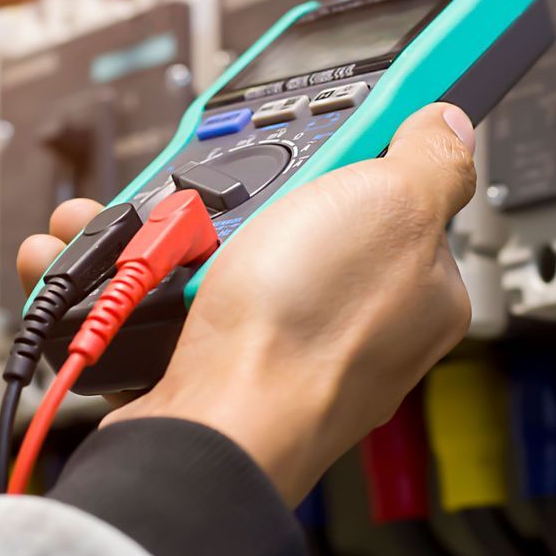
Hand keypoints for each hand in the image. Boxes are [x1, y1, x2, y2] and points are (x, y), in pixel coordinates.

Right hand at [16, 104, 477, 504]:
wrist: (209, 429)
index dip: (348, 150)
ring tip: (125, 222)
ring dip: (158, 228)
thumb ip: (430, 161)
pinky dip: (126, 279)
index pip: (394, 190)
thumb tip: (453, 126)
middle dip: (236, 189)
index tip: (311, 132)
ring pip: (215, 253)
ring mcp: (280, 344)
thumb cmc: (305, 338)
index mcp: (417, 283)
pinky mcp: (214, 365)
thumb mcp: (391, 205)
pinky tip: (103, 266)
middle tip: (213, 187)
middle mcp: (354, 319)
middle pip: (293, 213)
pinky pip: (166, 300)